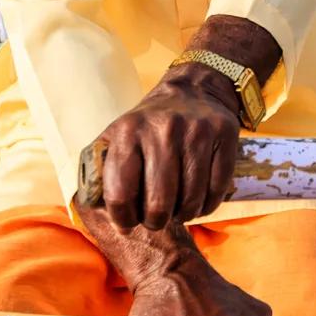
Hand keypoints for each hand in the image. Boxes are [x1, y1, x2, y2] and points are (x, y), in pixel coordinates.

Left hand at [91, 67, 241, 231]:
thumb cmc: (148, 126)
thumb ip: (99, 169)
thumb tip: (90, 206)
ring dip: (183, 216)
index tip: (127, 224)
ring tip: (176, 210)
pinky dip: (206, 206)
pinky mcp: (225, 135)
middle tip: (155, 219)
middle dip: (155, 222)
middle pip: (159, 204)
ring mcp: (197, 131)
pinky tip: (197, 201)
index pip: (120, 194)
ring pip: (190, 201)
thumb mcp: (116, 137)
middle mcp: (163, 129)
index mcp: (128, 131)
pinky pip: (216, 191)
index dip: (122, 219)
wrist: (192, 91)